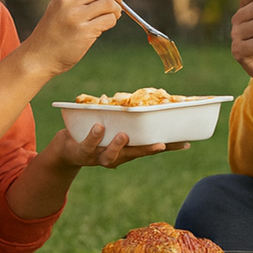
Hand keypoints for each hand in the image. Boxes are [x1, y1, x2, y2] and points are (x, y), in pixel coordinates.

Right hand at [21, 0, 122, 78]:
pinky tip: (104, 27)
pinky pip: (108, 20)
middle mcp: (68, 2)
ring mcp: (75, 17)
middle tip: (117, 6)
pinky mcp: (83, 32)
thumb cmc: (52, 34)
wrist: (38, 57)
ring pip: (109, 3)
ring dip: (117, 10)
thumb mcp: (58, 9)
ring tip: (112, 17)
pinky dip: (112, 22)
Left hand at [47, 124, 190, 168]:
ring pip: (111, 155)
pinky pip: (89, 144)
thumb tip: (149, 96)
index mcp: (128, 150)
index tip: (186, 142)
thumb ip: (127, 117)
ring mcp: (99, 156)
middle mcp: (117, 156)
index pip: (151, 147)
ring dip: (118, 145)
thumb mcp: (113, 125)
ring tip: (124, 135)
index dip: (170, 146)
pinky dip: (95, 136)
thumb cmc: (95, 134)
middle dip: (149, 149)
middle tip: (162, 144)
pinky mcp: (82, 151)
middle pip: (136, 154)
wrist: (66, 150)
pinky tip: (99, 127)